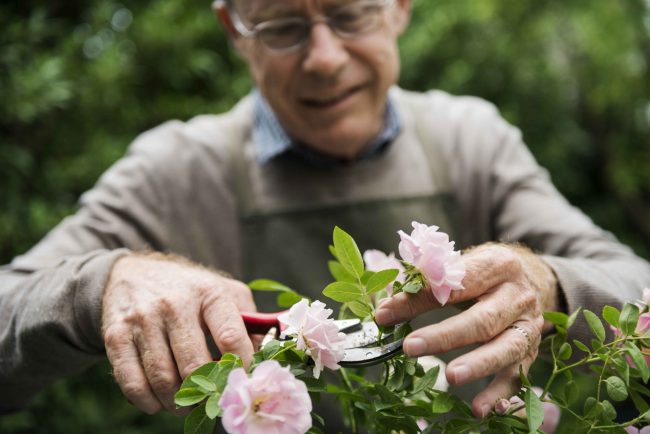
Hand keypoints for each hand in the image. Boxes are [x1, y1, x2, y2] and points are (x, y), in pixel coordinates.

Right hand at [101, 252, 256, 414]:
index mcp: (209, 293)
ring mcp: (143, 320)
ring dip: (177, 403)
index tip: (241, 379)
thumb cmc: (189, 289)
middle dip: (207, 392)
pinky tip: (158, 402)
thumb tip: (265, 357)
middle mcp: (174, 304)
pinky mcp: (116, 335)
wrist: (132, 272)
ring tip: (186, 405)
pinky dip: (147, 402)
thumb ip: (249, 321)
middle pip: (194, 365)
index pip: (232, 337)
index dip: (241, 367)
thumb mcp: (224, 291)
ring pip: (163, 379)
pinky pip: (131, 382)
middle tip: (212, 401)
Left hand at [375, 243, 558, 417]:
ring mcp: (528, 325)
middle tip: (411, 347)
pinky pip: (517, 375)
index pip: (455, 284)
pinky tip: (479, 409)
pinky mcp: (531, 351)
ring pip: (505, 348)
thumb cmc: (484, 273)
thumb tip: (386, 309)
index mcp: (496, 266)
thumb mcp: (461, 267)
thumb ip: (426, 284)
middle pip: (482, 319)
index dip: (419, 299)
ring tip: (451, 376)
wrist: (532, 279)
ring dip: (478, 365)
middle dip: (445, 336)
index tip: (385, 314)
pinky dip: (499, 394)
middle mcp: (517, 295)